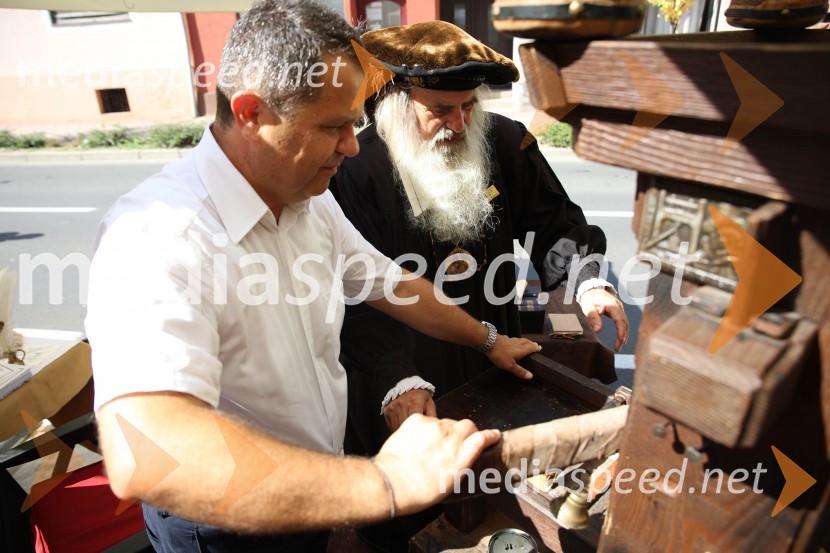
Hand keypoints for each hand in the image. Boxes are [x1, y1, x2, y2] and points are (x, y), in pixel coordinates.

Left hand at [374, 414, 500, 515]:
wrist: (391, 482)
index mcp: (461, 457)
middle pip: (467, 425)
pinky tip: (417, 442)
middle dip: (465, 432)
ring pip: (446, 422)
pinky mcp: (417, 419)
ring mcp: (434, 426)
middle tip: (454, 443)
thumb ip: (463, 463)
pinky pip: (428, 420)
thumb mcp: (450, 483)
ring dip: (443, 431)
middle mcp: (451, 438)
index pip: (482, 438)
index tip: (493, 435)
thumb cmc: (419, 490)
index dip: (489, 435)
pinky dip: (426, 428)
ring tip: (429, 447)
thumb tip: (468, 453)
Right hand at [383, 389, 436, 430]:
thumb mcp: (429, 403)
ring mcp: (393, 408)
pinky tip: (402, 426)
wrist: (407, 387)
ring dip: (403, 431)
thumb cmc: (420, 397)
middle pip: (405, 425)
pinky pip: (391, 426)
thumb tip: (433, 428)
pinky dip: (397, 428)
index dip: (417, 428)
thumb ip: (432, 416)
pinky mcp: (387, 411)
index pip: (414, 418)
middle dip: (411, 432)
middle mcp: (402, 404)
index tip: (420, 432)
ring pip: (397, 427)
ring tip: (409, 431)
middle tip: (415, 435)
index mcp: (415, 402)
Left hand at [485, 335, 539, 379]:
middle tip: (535, 344)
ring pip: (520, 339)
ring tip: (526, 343)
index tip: (539, 347)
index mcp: (521, 350)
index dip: (535, 347)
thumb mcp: (510, 366)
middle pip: (526, 341)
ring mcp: (510, 340)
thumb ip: (520, 371)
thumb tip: (531, 376)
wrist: (488, 342)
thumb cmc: (500, 355)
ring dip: (525, 341)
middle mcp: (517, 343)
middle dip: (531, 343)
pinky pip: (512, 339)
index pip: (531, 347)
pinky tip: (512, 342)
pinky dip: (516, 341)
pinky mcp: (504, 338)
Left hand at [579, 287, 628, 351]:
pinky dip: (622, 331)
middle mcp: (618, 307)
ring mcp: (619, 309)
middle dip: (623, 336)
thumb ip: (593, 317)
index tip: (620, 341)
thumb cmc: (589, 298)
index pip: (620, 319)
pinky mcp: (618, 312)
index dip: (621, 331)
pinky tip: (620, 339)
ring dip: (623, 335)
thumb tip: (598, 330)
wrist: (592, 290)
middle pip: (625, 323)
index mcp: (612, 305)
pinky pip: (622, 322)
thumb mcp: (588, 306)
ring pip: (625, 323)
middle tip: (617, 348)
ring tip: (618, 346)